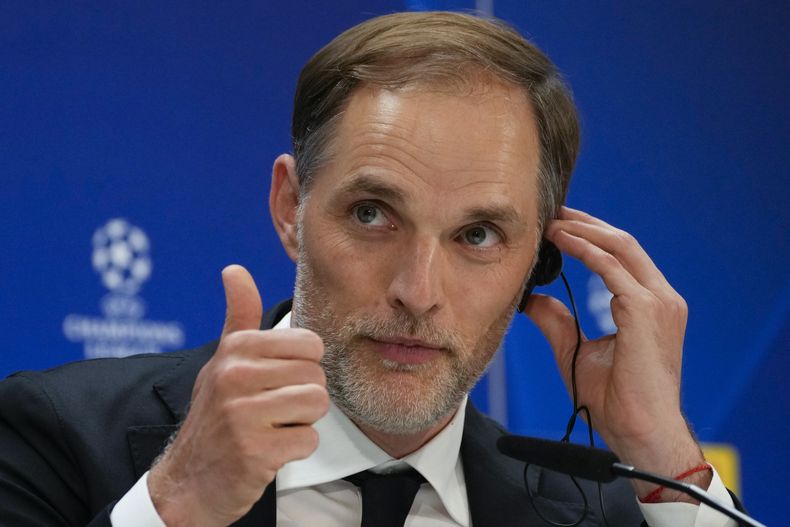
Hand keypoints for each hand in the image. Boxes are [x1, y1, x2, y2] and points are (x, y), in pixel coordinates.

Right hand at [148, 265, 328, 525]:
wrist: (190, 478)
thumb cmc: (217, 414)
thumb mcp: (224, 360)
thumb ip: (239, 315)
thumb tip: (234, 269)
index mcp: (236, 349)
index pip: (310, 344)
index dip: (303, 366)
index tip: (278, 380)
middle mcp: (235, 377)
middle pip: (317, 376)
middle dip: (304, 396)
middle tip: (273, 409)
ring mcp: (243, 415)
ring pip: (317, 404)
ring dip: (303, 421)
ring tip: (274, 426)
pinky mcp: (256, 452)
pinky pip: (309, 440)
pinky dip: (296, 448)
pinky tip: (270, 448)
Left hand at [524, 207, 708, 500]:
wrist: (639, 431)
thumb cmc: (615, 399)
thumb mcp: (576, 350)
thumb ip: (558, 320)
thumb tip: (532, 299)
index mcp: (652, 305)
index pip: (622, 255)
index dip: (590, 235)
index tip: (559, 225)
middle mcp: (662, 297)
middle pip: (622, 242)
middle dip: (585, 223)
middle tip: (551, 212)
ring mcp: (659, 302)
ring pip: (620, 246)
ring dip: (583, 230)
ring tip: (550, 222)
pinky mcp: (646, 311)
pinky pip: (611, 269)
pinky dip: (585, 250)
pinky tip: (560, 241)